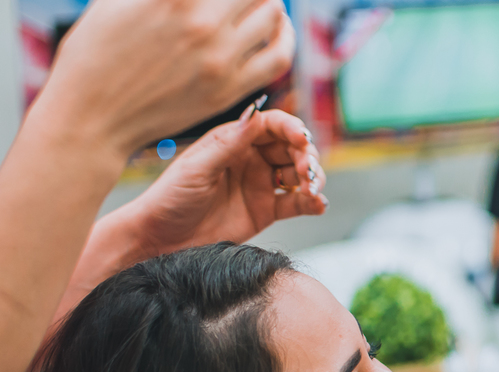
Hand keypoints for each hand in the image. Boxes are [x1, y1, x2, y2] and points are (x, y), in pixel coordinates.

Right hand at [36, 0, 294, 156]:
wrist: (94, 114)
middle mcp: (203, 22)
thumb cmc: (96, 50)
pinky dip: (286, 39)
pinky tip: (279, 30)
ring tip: (262, 4)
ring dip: (270, 5)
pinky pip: (278, 58)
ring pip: (273, 14)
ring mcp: (220, 57)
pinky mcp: (229, 88)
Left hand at [124, 110, 326, 257]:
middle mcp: (249, 159)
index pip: (271, 125)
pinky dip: (312, 203)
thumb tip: (257, 114)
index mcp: (232, 141)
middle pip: (291, 149)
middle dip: (307, 157)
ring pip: (298, 174)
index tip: (303, 140)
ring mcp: (259, 185)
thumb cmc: (170, 199)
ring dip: (313, 179)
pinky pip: (296, 204)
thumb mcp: (198, 168)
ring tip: (312, 191)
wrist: (161, 240)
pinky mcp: (266, 212)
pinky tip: (318, 205)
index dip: (292, 129)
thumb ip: (230, 144)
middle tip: (308, 173)